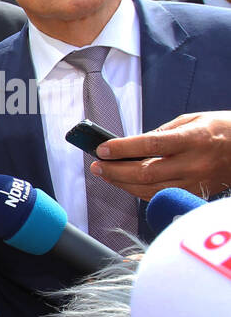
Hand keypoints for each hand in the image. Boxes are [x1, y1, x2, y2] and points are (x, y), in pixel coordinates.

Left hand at [93, 111, 230, 199]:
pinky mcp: (194, 193)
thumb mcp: (194, 120)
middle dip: (115, 170)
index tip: (103, 148)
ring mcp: (195, 181)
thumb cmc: (222, 130)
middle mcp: (194, 163)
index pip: (151, 145)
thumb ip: (163, 132)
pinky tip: (125, 182)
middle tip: (97, 165)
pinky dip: (138, 190)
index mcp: (194, 139)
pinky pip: (160, 196)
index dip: (123, 148)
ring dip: (122, 183)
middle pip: (146, 172)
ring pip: (149, 190)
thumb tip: (133, 144)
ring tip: (105, 174)